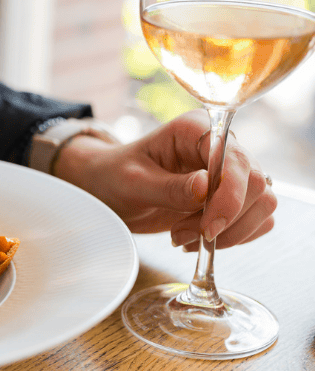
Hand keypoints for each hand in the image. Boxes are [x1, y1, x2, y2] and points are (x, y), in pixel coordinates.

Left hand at [50, 109, 276, 248]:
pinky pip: (257, 219)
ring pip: (263, 203)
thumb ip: (169, 187)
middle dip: (224, 219)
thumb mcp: (133, 183)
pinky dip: (234, 237)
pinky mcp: (232, 197)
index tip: (207, 229)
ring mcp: (230, 172)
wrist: (108, 190)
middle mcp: (220, 146)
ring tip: (184, 238)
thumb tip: (206, 187)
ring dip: (230, 232)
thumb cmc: (114, 177)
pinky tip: (197, 240)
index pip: (235, 159)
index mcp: (195, 130)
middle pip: (256, 184)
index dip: (228, 196)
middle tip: (181, 235)